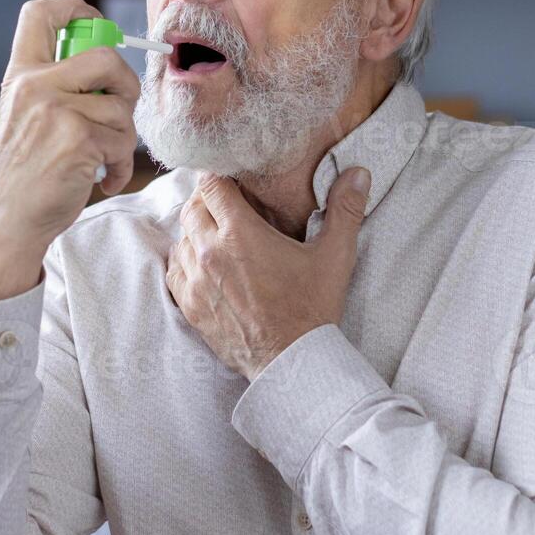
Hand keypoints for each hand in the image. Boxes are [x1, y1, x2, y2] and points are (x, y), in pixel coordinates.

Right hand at [0, 0, 141, 302]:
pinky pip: (123, 142)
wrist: (6, 224)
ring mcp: (55, 110)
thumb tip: (111, 67)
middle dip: (126, 86)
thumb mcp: (26, 116)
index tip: (99, 30)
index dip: (79, 10)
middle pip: (106, 55)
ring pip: (122, 107)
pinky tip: (103, 179)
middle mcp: (33, 84)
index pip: (41, 12)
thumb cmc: (23, 174)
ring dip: (123, 139)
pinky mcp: (77, 139)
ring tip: (102, 160)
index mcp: (20, 74)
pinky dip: (121, 167)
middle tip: (117, 114)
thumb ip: (56, 87)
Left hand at [166, 167, 370, 379]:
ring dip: (196, 232)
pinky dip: (185, 261)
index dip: (220, 177)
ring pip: (181, 238)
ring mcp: (196, 280)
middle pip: (192, 208)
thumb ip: (345, 209)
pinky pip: (174, 271)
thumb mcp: (334, 256)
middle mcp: (210, 252)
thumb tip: (359, 173)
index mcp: (240, 233)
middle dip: (208, 202)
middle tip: (229, 206)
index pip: (212, 184)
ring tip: (220, 236)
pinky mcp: (190, 306)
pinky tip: (205, 264)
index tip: (234, 181)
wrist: (292, 361)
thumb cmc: (313, 307)